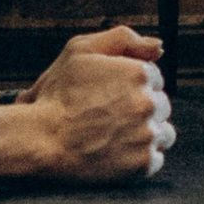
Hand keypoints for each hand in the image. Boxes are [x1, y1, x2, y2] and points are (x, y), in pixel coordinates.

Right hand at [26, 24, 173, 184]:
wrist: (41, 139)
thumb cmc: (57, 95)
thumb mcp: (80, 50)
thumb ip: (123, 39)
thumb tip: (158, 46)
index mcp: (139, 74)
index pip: (154, 78)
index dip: (130, 86)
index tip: (110, 96)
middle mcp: (149, 103)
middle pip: (160, 105)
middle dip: (141, 109)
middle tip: (110, 117)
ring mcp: (147, 135)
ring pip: (163, 133)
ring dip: (146, 134)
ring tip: (116, 136)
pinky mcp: (143, 163)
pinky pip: (156, 160)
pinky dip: (141, 159)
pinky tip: (118, 153)